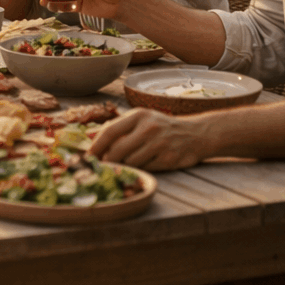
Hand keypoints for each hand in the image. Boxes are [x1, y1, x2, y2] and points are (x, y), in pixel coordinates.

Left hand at [88, 108, 212, 169]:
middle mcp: (149, 128)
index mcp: (139, 115)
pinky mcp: (169, 158)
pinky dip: (140, 169)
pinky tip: (143, 165)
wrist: (197, 134)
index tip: (87, 157)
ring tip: (125, 164)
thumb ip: (117, 127)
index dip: (96, 146)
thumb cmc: (162, 127)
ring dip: (124, 165)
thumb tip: (88, 136)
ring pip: (130, 161)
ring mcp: (160, 143)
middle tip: (102, 167)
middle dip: (107, 161)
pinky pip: (145, 169)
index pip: (110, 131)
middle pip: (117, 150)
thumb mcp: (141, 120)